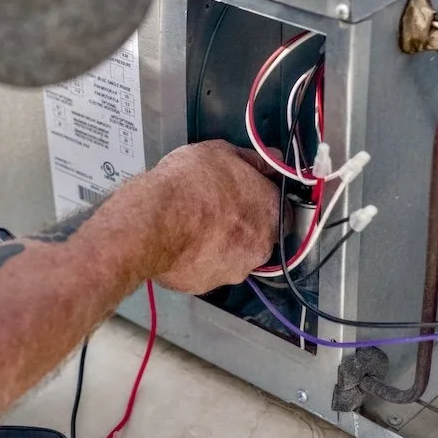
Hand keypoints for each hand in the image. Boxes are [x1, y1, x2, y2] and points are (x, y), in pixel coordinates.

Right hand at [149, 140, 284, 293]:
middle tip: (216, 210)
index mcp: (271, 211)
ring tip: (194, 226)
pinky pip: (207, 270)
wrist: (155, 221)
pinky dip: (198, 259)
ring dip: (220, 244)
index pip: (282, 211)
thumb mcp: (222, 152)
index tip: (247, 197)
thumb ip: (253, 160)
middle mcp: (260, 245)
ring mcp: (234, 270)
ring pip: (233, 257)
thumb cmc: (189, 185)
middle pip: (259, 237)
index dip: (262, 202)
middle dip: (242, 226)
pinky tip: (181, 242)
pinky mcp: (207, 285)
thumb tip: (269, 161)